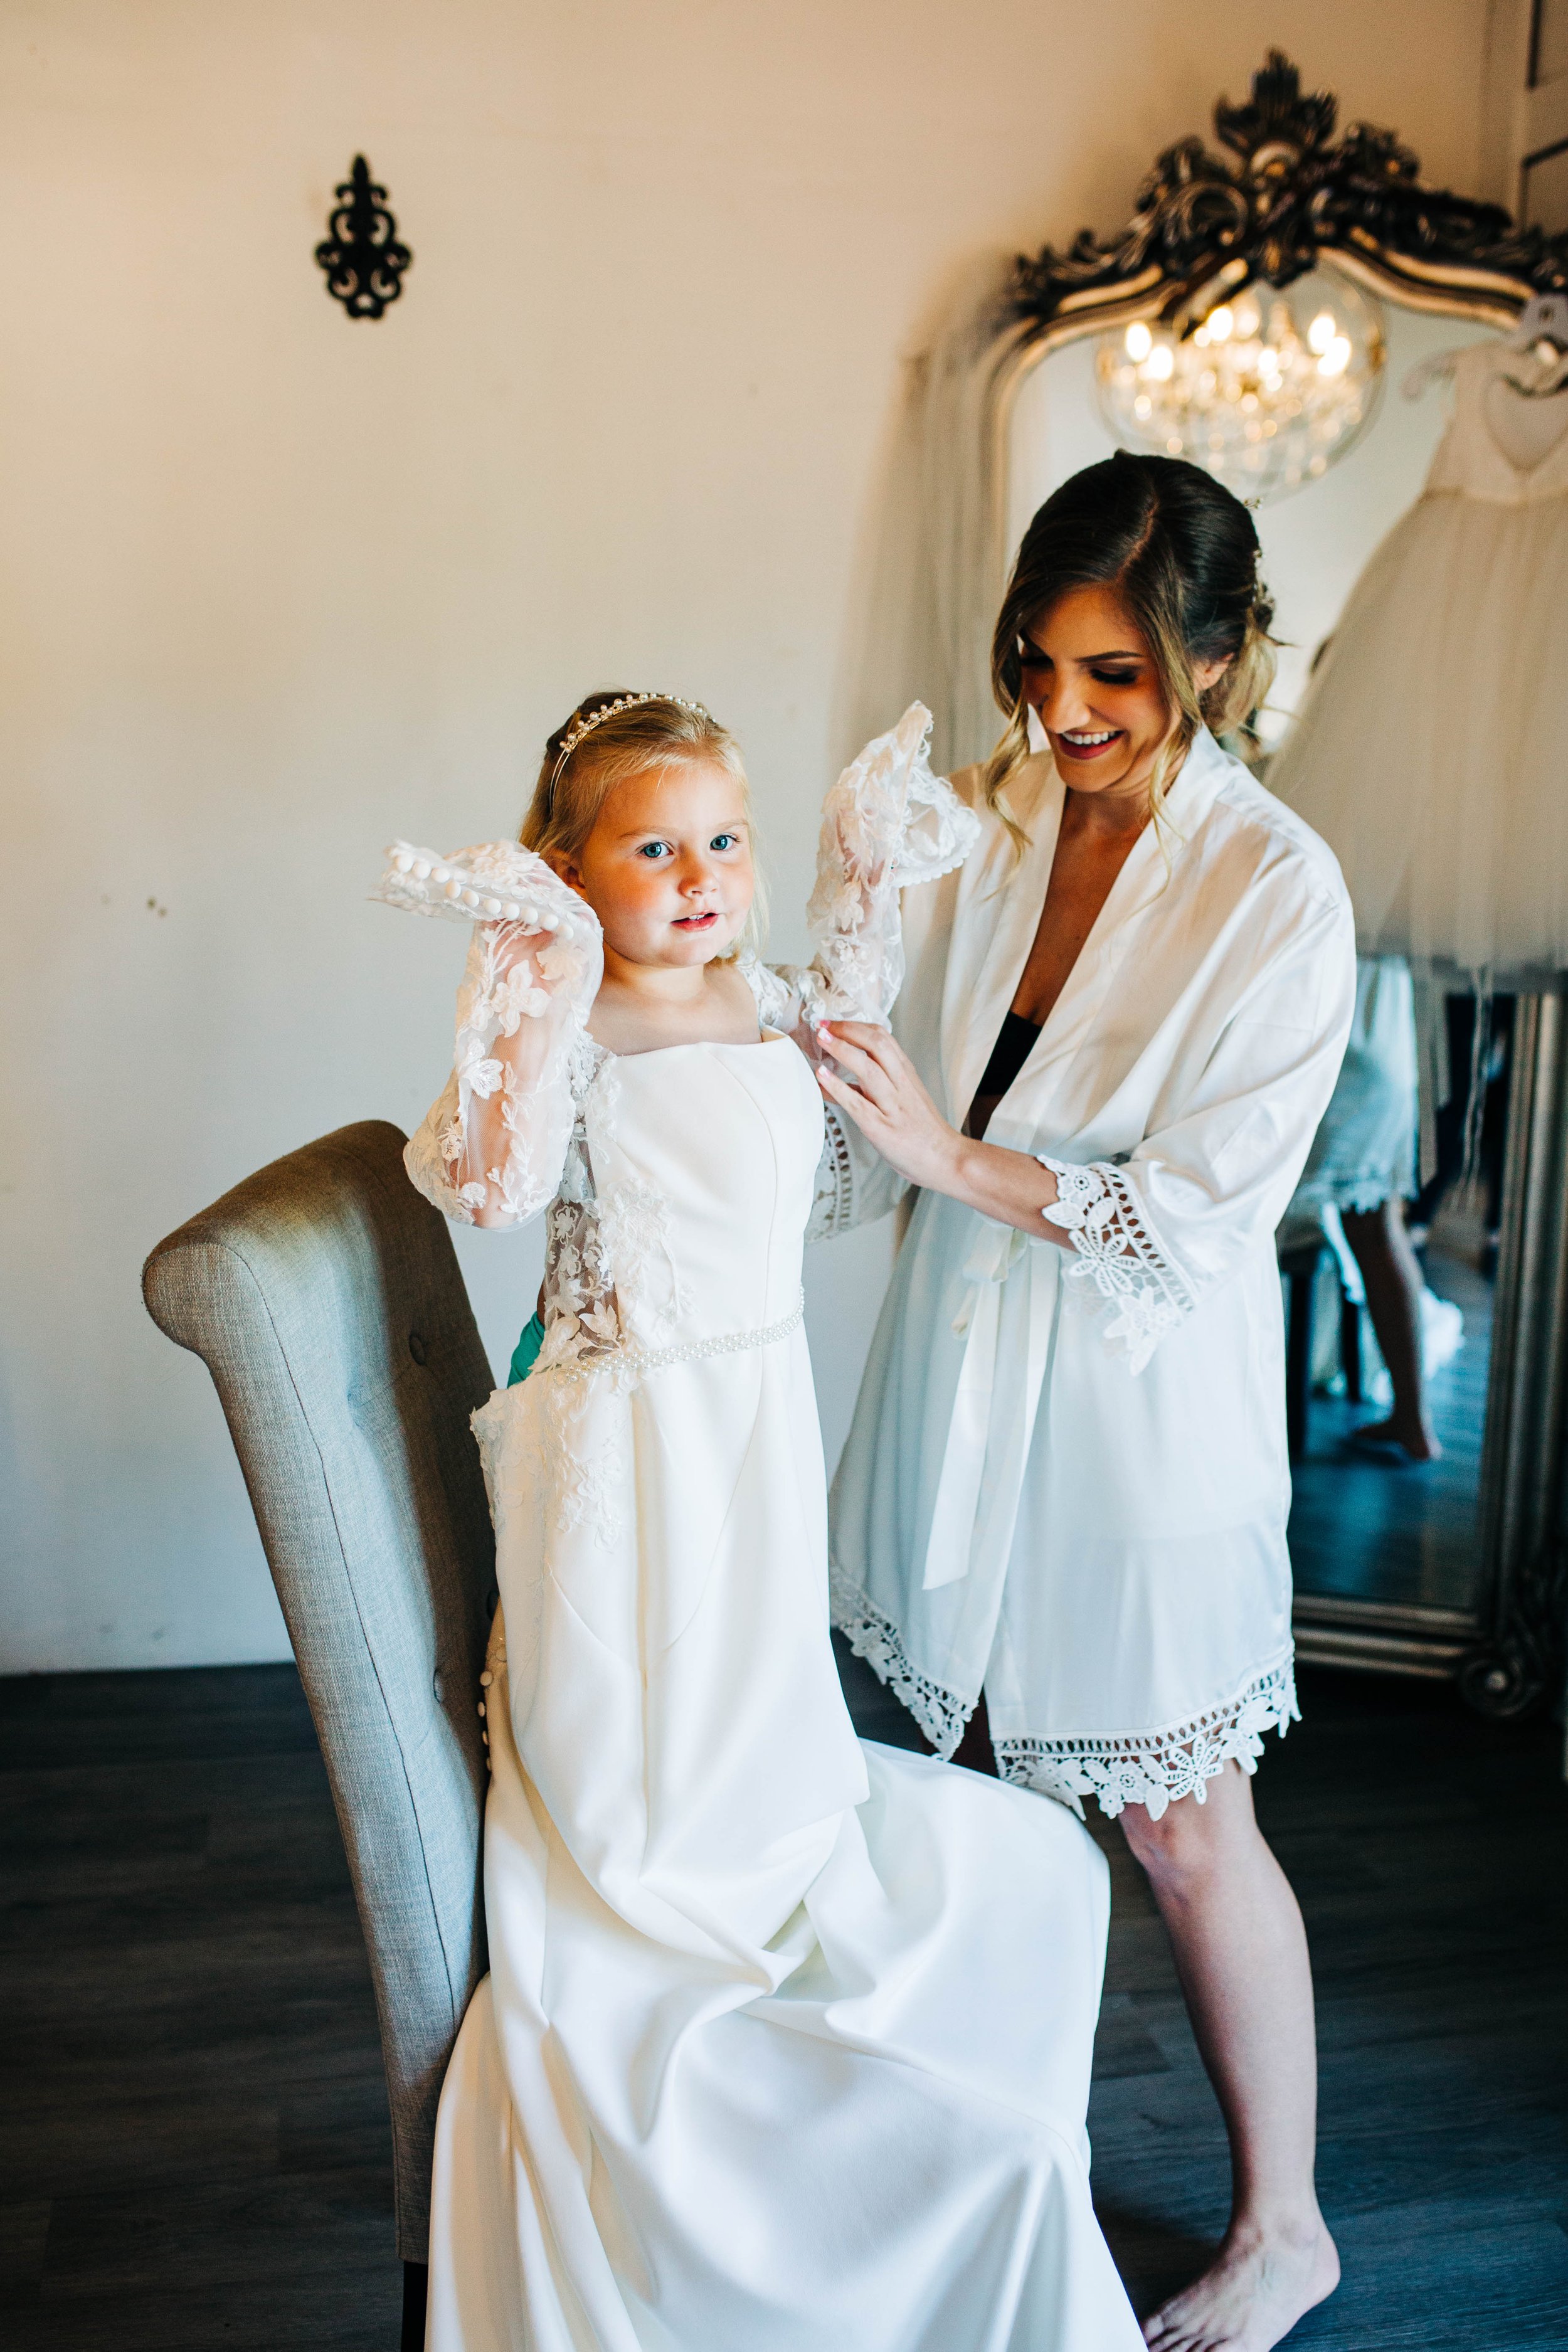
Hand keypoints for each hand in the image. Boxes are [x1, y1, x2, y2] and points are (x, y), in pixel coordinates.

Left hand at [815, 1021, 967, 1193]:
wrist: (946, 1159)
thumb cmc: (923, 1133)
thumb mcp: (902, 1100)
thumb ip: (872, 1088)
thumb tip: (834, 1080)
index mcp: (906, 1074)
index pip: (882, 1038)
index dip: (855, 1026)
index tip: (833, 1022)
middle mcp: (901, 1084)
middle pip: (877, 1044)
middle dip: (847, 1029)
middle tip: (823, 1024)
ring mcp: (892, 1105)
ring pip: (868, 1068)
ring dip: (841, 1050)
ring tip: (821, 1039)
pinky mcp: (881, 1127)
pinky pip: (857, 1103)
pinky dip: (837, 1087)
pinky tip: (822, 1076)